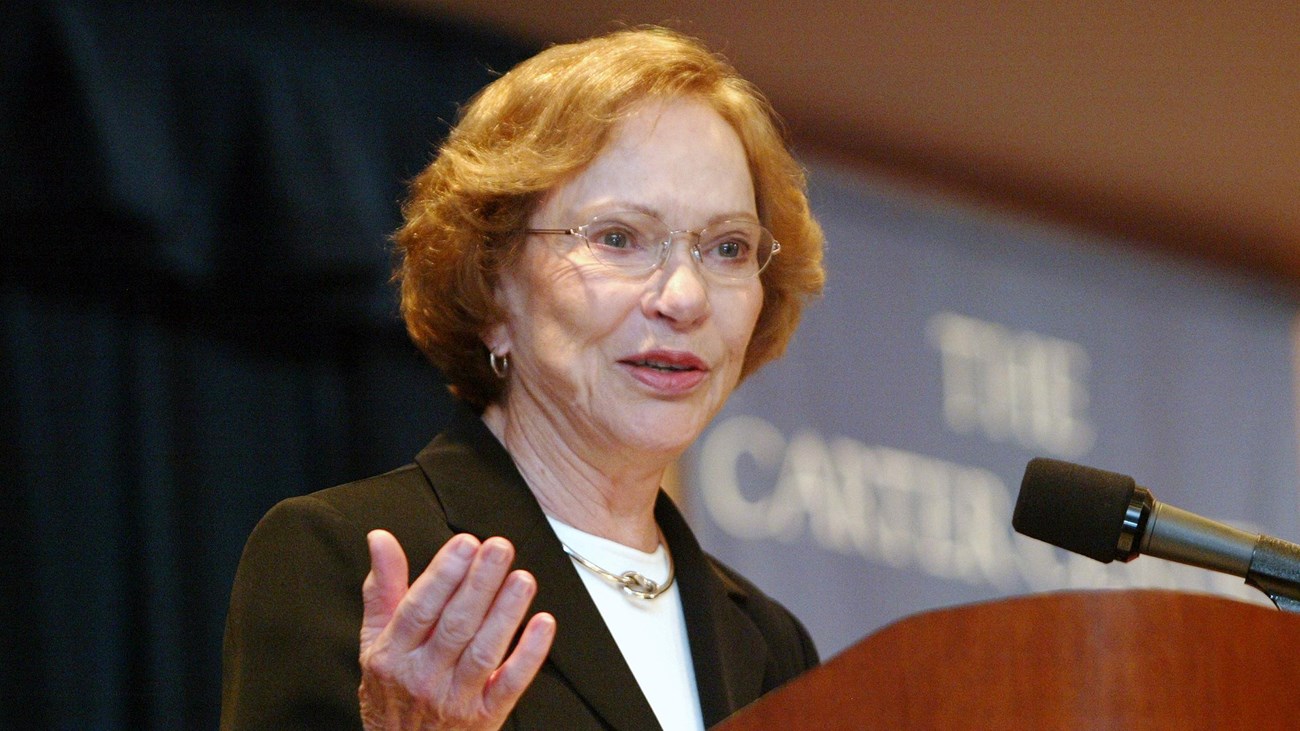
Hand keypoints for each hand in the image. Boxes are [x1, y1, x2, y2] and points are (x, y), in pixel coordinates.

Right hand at [358, 530, 555, 729]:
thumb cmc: (390, 692)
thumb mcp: (374, 641)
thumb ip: (382, 589)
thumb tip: (381, 541)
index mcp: (393, 653)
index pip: (419, 608)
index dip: (444, 574)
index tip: (465, 544)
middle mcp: (422, 676)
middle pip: (455, 625)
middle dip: (480, 583)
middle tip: (499, 549)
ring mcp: (455, 698)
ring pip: (483, 651)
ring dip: (506, 613)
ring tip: (522, 580)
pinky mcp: (484, 716)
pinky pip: (510, 683)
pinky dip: (529, 654)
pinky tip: (543, 625)